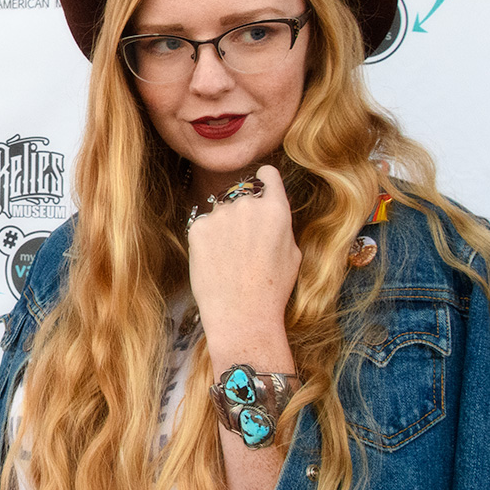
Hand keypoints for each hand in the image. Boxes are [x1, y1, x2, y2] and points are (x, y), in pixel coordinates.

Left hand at [186, 165, 300, 367]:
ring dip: (224, 227)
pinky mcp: (197, 227)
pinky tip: (215, 262)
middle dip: (244, 215)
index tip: (261, 181)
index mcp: (275, 209)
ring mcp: (220, 214)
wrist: (241, 314)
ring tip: (229, 260)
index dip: (265, 179)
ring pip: (221, 213)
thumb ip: (281, 225)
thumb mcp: (293, 254)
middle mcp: (247, 204)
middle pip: (242, 198)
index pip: (268, 175)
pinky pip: (203, 226)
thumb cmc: (272, 289)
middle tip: (245, 247)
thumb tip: (272, 212)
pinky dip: (207, 240)